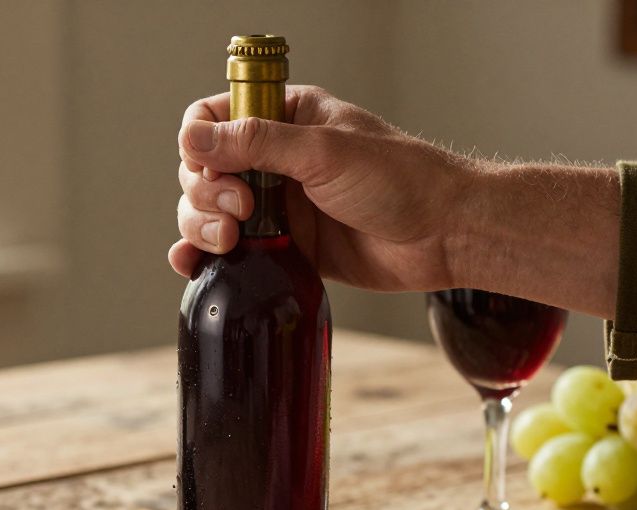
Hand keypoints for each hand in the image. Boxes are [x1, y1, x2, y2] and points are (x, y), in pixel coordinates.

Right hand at [172, 86, 621, 317]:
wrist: (443, 236)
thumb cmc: (401, 180)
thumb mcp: (323, 152)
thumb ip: (256, 143)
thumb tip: (193, 137)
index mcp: (286, 118)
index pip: (213, 118)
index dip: (201, 145)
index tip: (214, 169)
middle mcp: (275, 159)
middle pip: (202, 170)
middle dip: (204, 193)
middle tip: (240, 211)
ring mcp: (277, 205)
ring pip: (207, 211)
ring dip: (202, 226)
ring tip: (230, 240)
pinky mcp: (283, 246)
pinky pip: (228, 250)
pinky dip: (203, 255)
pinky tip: (196, 264)